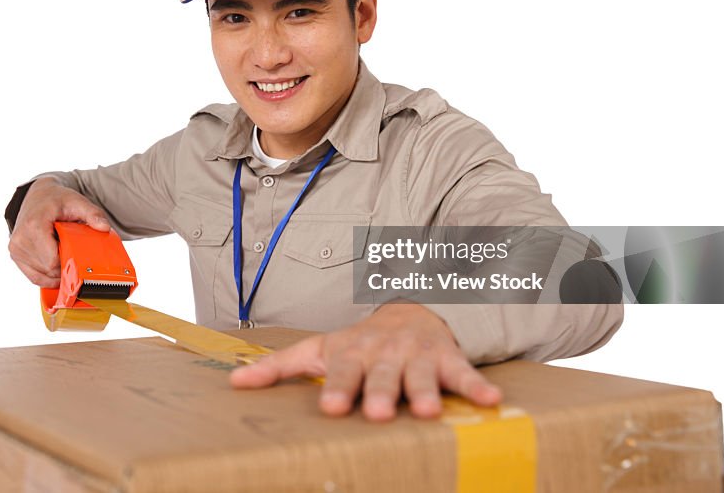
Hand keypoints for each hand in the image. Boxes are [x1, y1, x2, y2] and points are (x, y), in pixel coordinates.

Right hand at [7, 178, 112, 287]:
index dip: (68, 260)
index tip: (79, 254)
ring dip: (56, 270)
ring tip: (62, 252)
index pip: (52, 261)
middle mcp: (20, 239)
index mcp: (34, 226)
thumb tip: (104, 227)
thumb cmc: (56, 199)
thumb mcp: (77, 202)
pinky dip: (48, 276)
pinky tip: (57, 267)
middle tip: (73, 250)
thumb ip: (92, 214)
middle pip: (48, 270)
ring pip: (42, 276)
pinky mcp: (15, 255)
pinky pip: (34, 277)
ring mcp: (15, 249)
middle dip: (64, 265)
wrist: (37, 196)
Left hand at [229, 303, 501, 420]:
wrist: (409, 310)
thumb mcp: (319, 348)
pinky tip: (491, 402)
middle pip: (382, 375)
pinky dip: (478, 386)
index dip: (337, 388)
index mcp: (352, 352)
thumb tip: (233, 381)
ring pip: (422, 375)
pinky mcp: (449, 359)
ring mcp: (418, 355)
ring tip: (427, 412)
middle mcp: (385, 353)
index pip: (342, 370)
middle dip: (380, 392)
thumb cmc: (358, 343)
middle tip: (376, 412)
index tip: (330, 407)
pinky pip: (465, 373)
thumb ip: (279, 367)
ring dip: (424, 391)